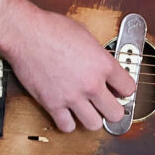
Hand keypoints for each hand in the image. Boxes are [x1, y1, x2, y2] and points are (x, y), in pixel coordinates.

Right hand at [0, 0, 131, 134]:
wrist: (25, 34)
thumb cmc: (51, 28)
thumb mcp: (85, 35)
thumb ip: (97, 55)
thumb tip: (100, 63)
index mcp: (103, 64)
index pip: (128, 89)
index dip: (124, 90)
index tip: (119, 90)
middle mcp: (91, 83)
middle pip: (116, 113)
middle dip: (112, 110)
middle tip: (106, 105)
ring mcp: (72, 96)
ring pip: (94, 125)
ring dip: (91, 119)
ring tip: (86, 111)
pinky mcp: (52, 104)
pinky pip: (67, 126)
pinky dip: (67, 122)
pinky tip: (66, 114)